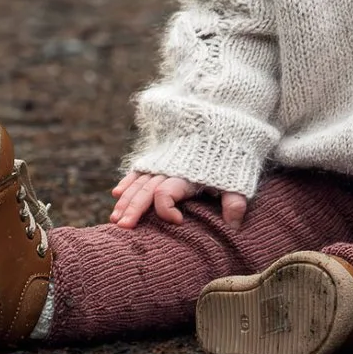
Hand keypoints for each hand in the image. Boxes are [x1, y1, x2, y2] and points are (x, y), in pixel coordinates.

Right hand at [109, 170, 247, 230]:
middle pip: (146, 190)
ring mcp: (161, 163)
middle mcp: (169, 169)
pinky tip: (117, 193)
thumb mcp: (237, 179)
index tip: (178, 222)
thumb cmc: (232, 158)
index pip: (166, 194)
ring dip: (125, 200)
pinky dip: (127, 180)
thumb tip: (234, 227)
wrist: (225, 126)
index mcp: (186, 176)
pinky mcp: (159, 158)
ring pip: (138, 183)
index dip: (167, 210)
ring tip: (115, 219)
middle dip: (133, 209)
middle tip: (123, 228)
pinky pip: (138, 170)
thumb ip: (234, 202)